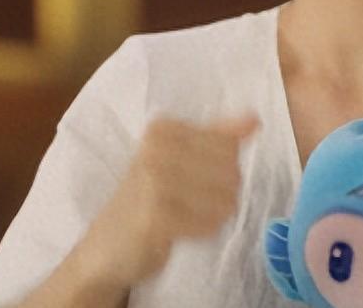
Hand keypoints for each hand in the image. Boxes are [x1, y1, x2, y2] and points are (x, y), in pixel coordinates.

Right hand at [83, 113, 260, 289]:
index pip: (228, 143)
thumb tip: (255, 119)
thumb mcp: (179, 156)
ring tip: (191, 215)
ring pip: (225, 198)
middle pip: (230, 170)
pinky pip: (209, 224)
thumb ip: (217, 135)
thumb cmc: (148, 196)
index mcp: (163, 127)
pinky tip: (186, 230)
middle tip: (195, 200)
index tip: (198, 176)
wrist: (107, 245)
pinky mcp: (156, 218)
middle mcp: (155, 148)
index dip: (226, 166)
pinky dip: (205, 230)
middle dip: (224, 191)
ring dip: (215, 214)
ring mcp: (153, 182)